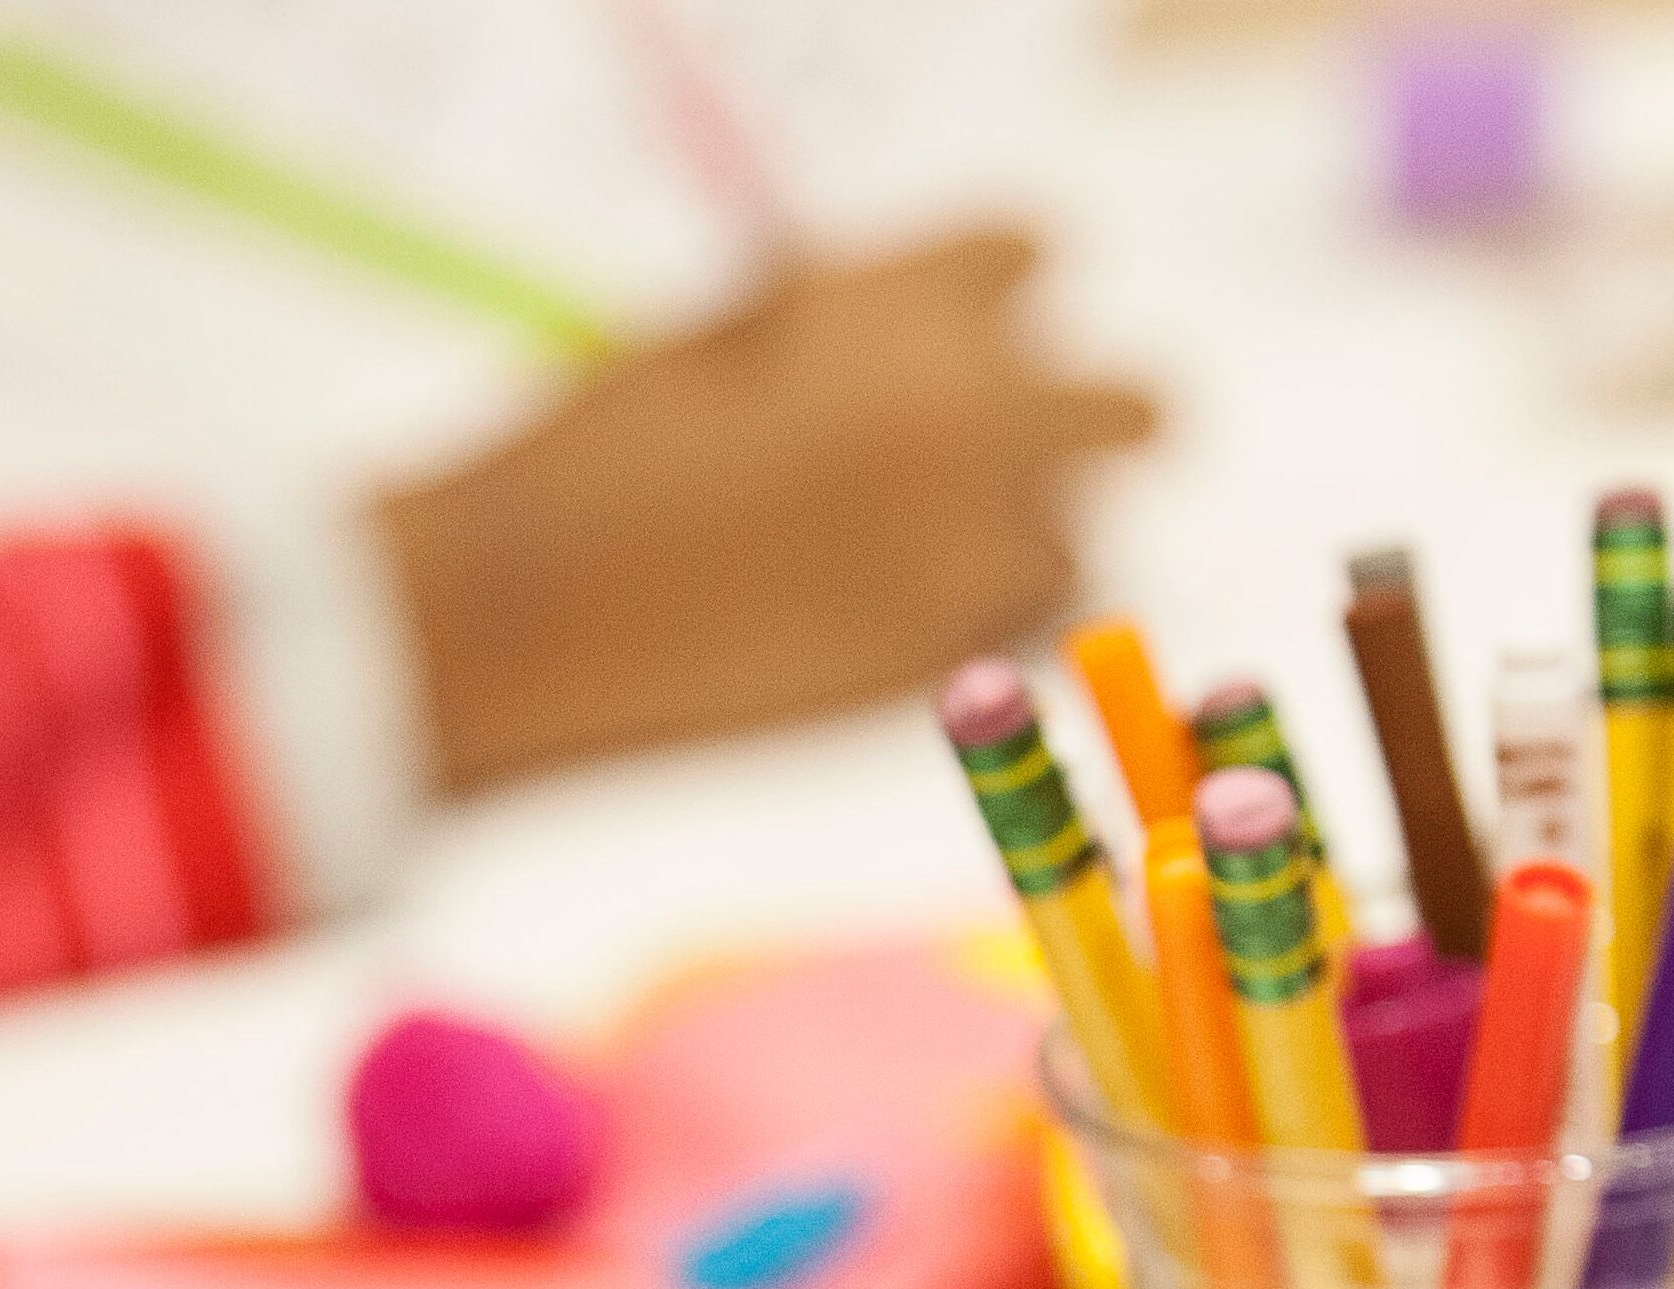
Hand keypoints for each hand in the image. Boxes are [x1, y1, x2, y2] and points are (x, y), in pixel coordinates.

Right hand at [378, 223, 1160, 791]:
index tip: (963, 336)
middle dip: (1096, 422)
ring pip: (1074, 536)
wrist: (542, 600)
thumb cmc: (599, 454)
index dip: (990, 297)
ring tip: (889, 563)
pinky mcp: (953, 649)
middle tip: (1047, 453)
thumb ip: (843, 329)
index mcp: (908, 297)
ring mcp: (976, 539)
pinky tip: (870, 622)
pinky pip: (1014, 633)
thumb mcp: (729, 336)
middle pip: (1131, 407)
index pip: (1026, 254)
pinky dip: (968, 628)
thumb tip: (904, 350)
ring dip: (1012, 543)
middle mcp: (976, 407)